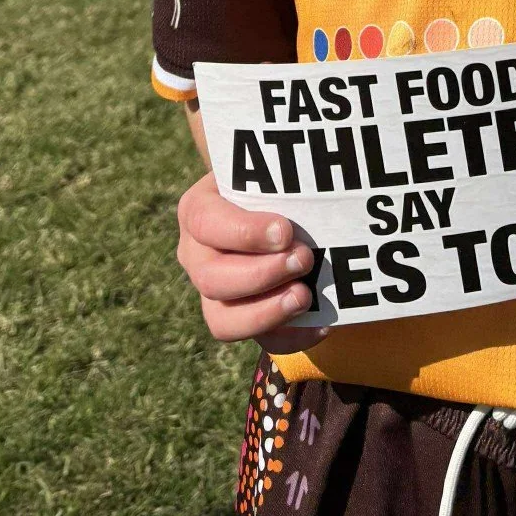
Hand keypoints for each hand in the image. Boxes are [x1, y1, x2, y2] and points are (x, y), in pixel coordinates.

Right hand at [175, 172, 328, 353]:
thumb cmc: (272, 184)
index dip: (244, 232)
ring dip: (267, 313)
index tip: (284, 231)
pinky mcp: (238, 319)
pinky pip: (256, 341)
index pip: (206, 223)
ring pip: (222, 320)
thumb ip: (281, 181)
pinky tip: (319, 325)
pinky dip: (290, 336)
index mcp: (197, 211)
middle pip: (212, 279)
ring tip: (304, 297)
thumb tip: (315, 191)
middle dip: (262, 274)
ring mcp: (212, 293)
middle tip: (304, 259)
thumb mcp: (269, 174)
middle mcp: (196, 256)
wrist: (274, 209)